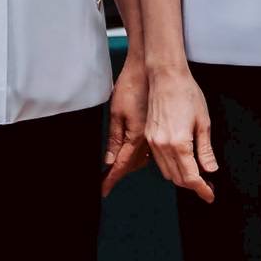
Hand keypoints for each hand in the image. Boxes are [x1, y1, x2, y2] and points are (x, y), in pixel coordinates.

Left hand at [101, 59, 150, 197]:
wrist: (152, 70)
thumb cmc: (132, 86)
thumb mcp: (116, 113)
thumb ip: (114, 139)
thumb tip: (110, 160)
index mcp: (136, 137)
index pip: (122, 165)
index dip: (111, 179)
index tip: (103, 190)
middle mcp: (148, 140)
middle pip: (132, 165)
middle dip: (119, 173)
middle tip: (105, 179)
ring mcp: (154, 134)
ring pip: (142, 159)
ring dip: (130, 165)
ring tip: (116, 168)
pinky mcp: (158, 128)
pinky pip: (149, 149)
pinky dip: (139, 155)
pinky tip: (133, 153)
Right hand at [144, 64, 218, 202]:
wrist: (166, 76)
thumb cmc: (187, 94)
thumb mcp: (203, 122)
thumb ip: (205, 150)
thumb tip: (210, 170)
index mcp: (179, 143)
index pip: (190, 177)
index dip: (201, 189)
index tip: (210, 195)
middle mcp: (162, 146)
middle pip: (177, 178)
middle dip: (193, 185)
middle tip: (207, 185)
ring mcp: (153, 142)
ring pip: (167, 172)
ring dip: (181, 177)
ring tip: (197, 174)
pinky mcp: (149, 136)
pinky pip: (159, 161)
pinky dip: (171, 167)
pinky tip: (182, 161)